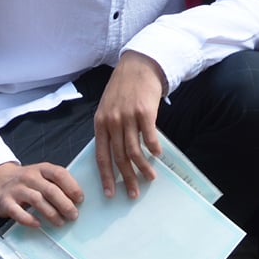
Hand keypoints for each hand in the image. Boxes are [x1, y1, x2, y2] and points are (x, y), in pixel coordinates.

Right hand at [0, 160, 83, 227]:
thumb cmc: (25, 180)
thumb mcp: (40, 175)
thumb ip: (55, 183)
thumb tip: (76, 200)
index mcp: (41, 169)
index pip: (59, 174)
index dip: (72, 187)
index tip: (80, 199)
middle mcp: (29, 177)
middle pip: (50, 190)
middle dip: (64, 204)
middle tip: (73, 215)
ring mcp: (16, 189)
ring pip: (37, 200)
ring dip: (51, 213)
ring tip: (60, 222)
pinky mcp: (5, 202)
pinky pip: (18, 212)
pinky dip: (29, 219)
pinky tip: (38, 224)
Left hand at [93, 50, 167, 199]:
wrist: (138, 65)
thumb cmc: (123, 88)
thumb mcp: (108, 107)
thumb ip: (109, 128)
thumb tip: (114, 153)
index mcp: (100, 123)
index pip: (101, 156)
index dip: (106, 177)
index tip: (110, 193)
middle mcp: (113, 122)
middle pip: (119, 157)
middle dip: (126, 179)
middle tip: (133, 194)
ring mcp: (128, 117)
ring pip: (134, 151)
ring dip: (142, 168)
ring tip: (149, 178)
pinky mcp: (145, 112)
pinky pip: (150, 137)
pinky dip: (154, 149)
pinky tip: (157, 155)